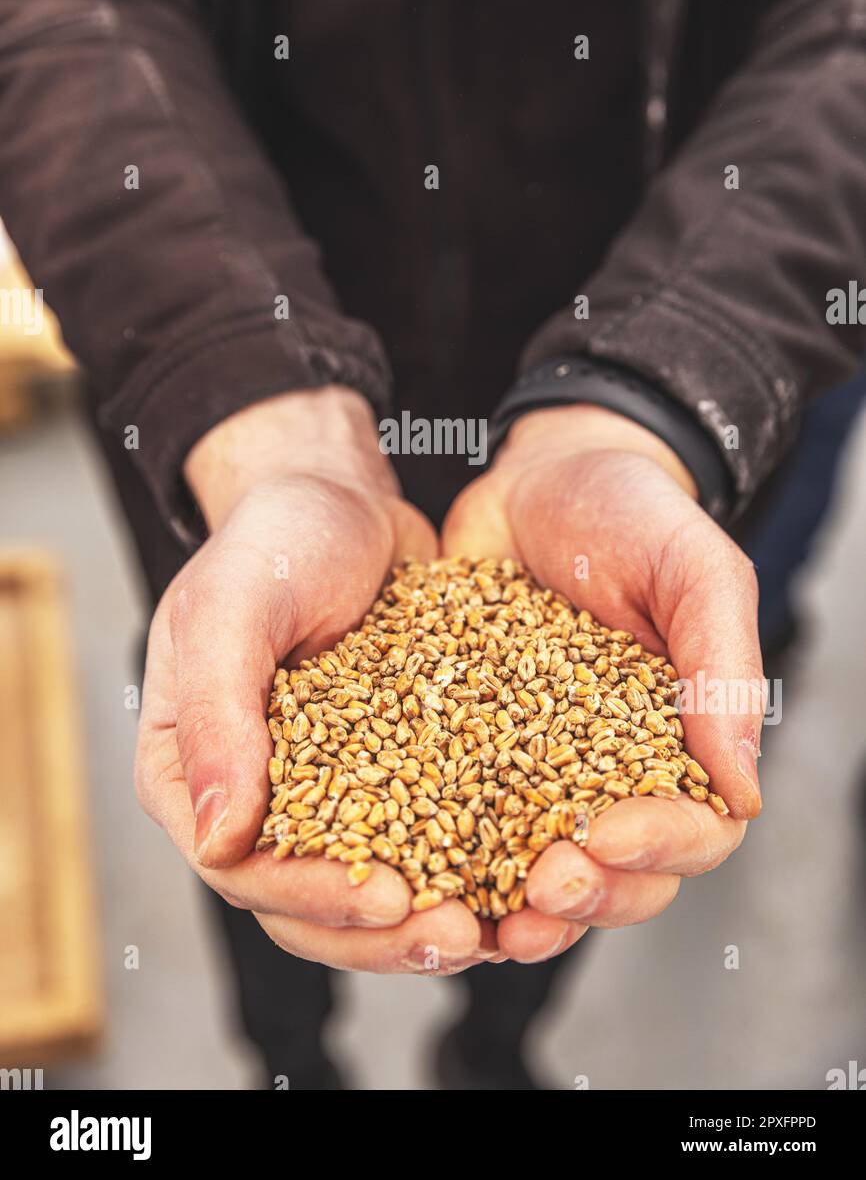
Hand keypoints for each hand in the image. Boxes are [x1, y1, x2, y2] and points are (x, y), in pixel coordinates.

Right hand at [136, 388, 489, 972]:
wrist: (339, 496)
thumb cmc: (272, 540)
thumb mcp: (231, 611)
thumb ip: (215, 718)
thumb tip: (217, 842)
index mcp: (191, 772)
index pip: (242, 869)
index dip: (312, 897)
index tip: (388, 898)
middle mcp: (254, 798)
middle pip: (307, 906)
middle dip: (382, 934)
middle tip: (459, 938)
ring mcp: (324, 792)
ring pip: (369, 888)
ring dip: (429, 921)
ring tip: (499, 929)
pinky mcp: (390, 773)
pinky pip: (423, 837)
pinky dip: (467, 867)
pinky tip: (523, 878)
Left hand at [442, 404, 763, 963]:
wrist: (538, 471)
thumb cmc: (631, 513)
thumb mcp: (694, 570)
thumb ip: (721, 670)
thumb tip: (742, 791)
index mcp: (679, 746)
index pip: (691, 834)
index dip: (656, 850)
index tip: (607, 835)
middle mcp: (609, 775)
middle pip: (617, 876)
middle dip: (586, 896)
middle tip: (543, 884)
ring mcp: (534, 771)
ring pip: (536, 872)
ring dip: (516, 908)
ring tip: (482, 920)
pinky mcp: (464, 752)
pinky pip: (455, 823)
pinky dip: (440, 859)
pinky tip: (409, 868)